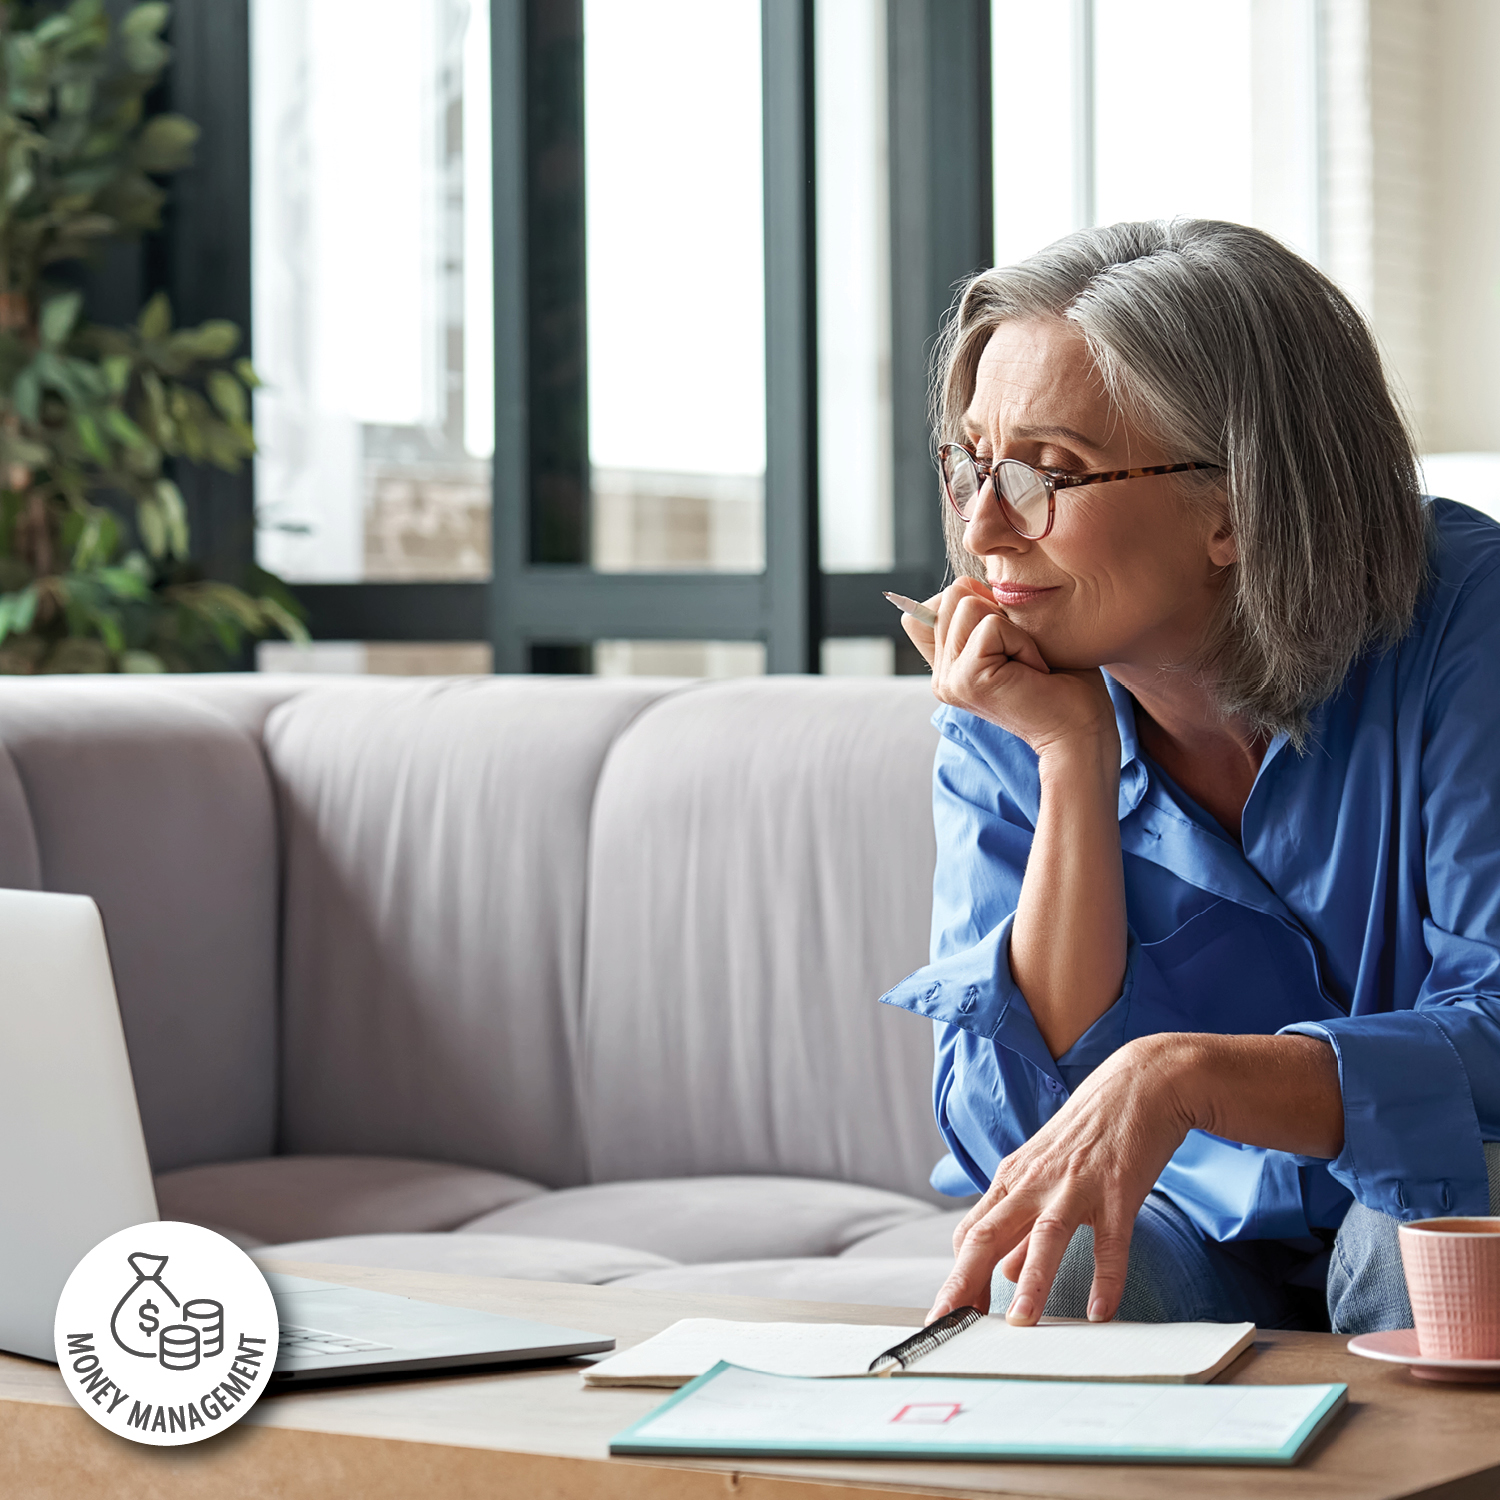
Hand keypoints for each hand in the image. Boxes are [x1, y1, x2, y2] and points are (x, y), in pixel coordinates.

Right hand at [903, 578, 1116, 759]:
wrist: (1080, 731)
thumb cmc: (1062, 684)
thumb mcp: (1016, 637)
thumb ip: (983, 615)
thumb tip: (967, 582)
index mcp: (948, 667)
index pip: (927, 608)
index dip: (971, 603)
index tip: (1007, 640)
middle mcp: (941, 676)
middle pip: (951, 595)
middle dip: (997, 611)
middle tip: (1023, 653)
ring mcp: (948, 680)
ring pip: (967, 603)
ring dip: (1012, 627)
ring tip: (1027, 663)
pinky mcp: (966, 679)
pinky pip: (991, 625)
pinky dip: (1022, 641)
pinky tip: (1033, 671)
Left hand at [927, 1036, 1197, 1326]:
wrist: (1139, 1084)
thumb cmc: (1089, 1132)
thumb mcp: (1044, 1173)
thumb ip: (1021, 1223)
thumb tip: (1002, 1271)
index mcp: (1012, 1179)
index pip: (970, 1233)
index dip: (956, 1276)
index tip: (947, 1315)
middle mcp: (1035, 1182)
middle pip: (988, 1234)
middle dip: (965, 1282)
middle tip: (949, 1325)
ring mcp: (1076, 1185)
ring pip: (1045, 1236)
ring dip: (1031, 1281)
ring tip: (1021, 1323)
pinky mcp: (1118, 1190)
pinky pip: (1111, 1241)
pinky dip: (1107, 1278)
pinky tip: (1101, 1311)